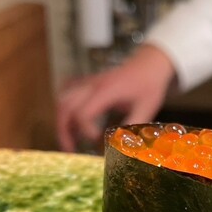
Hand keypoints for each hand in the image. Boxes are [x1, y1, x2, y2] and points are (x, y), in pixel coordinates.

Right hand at [57, 44, 176, 151]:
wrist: (150, 62)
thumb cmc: (149, 83)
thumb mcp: (146, 107)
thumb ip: (132, 126)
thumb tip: (122, 146)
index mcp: (107, 91)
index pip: (83, 111)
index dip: (85, 129)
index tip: (95, 139)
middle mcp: (93, 86)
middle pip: (65, 107)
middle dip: (63, 130)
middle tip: (70, 149)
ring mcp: (89, 83)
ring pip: (63, 101)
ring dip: (62, 122)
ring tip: (68, 142)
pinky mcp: (89, 84)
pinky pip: (68, 96)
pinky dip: (65, 112)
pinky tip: (71, 126)